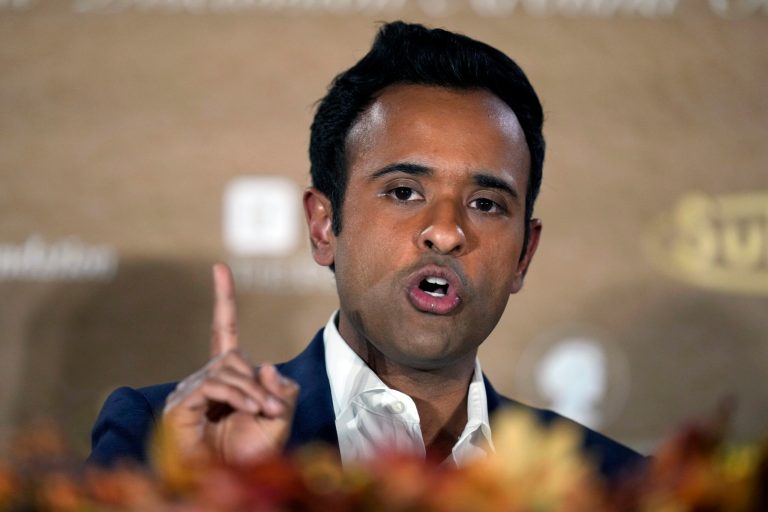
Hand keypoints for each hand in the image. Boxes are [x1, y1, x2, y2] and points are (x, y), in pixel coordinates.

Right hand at [162, 263, 298, 464]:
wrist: (225, 484)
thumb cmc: (250, 457)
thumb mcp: (280, 420)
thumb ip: (283, 392)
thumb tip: (265, 367)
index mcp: (228, 378)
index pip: (224, 330)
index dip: (224, 300)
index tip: (219, 269)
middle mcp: (205, 380)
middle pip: (233, 358)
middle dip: (257, 382)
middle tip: (274, 409)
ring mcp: (190, 392)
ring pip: (224, 371)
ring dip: (250, 392)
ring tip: (265, 413)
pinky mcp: (179, 406)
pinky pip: (212, 386)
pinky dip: (236, 396)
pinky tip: (249, 411)